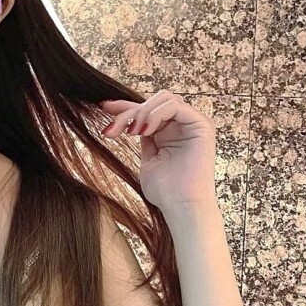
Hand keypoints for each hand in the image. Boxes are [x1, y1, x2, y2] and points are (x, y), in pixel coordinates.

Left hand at [100, 90, 218, 211]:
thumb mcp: (147, 159)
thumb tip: (128, 121)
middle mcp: (183, 125)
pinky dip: (155, 115)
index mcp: (171, 132)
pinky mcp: (202, 125)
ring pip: (163, 99)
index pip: (147, 110)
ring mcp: (193, 123)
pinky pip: (174, 106)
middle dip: (129, 111)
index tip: (104, 108)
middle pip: (153, 102)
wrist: (181, 207)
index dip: (125, 107)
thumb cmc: (165, 191)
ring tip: (131, 133)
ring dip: (141, 112)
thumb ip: (142, 137)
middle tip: (113, 129)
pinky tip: (144, 132)